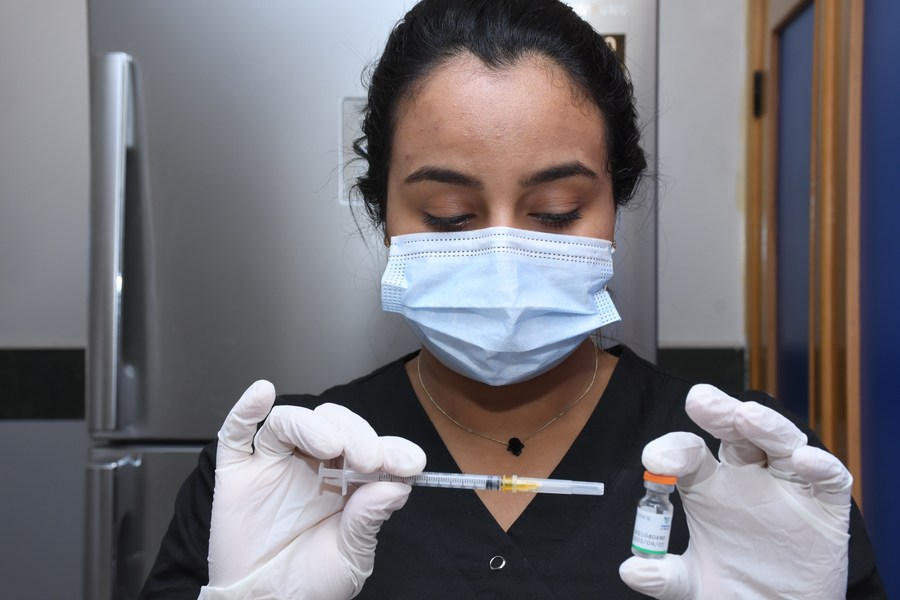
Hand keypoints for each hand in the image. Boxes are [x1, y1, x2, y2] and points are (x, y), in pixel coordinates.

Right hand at [199, 380, 425, 598]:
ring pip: (292, 421)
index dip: (394, 449)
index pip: (374, 448)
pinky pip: (236, 432)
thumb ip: (368, 521)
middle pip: (335, 424)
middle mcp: (313, 465)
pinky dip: (246, 409)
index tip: (410, 464)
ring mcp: (274, 465)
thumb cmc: (308, 583)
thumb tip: (396, 488)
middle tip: (369, 460)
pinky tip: (263, 394)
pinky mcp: (238, 473)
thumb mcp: (350, 558)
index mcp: (348, 481)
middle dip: (357, 434)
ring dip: (313, 424)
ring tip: (331, 446)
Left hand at [619, 384, 850, 598]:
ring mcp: (787, 487)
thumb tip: (632, 571)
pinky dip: (820, 466)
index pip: (689, 453)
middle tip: (699, 400)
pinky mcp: (825, 507)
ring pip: (780, 442)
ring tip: (747, 416)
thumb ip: (666, 576)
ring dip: (766, 427)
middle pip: (735, 432)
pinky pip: (828, 479)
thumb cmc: (735, 586)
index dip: (673, 451)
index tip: (653, 461)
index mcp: (708, 485)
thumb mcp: (695, 584)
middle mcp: (747, 476)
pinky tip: (804, 460)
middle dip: (719, 412)